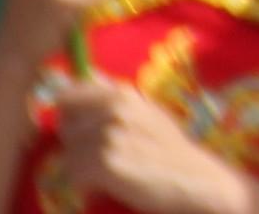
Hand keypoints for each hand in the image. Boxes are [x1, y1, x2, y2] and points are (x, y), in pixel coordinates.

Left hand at [44, 82, 247, 213]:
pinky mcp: (106, 162)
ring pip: (68, 153)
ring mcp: (110, 135)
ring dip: (82, 167)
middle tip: (101, 156)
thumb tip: (89, 74)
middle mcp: (114, 109)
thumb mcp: (147, 112)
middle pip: (65, 127)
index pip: (69, 96)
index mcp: (123, 94)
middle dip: (76, 143)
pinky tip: (108, 183)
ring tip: (107, 172)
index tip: (78, 128)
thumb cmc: (169, 148)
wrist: (193, 179)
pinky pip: (75, 174)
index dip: (68, 114)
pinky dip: (86, 183)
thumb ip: (116, 95)